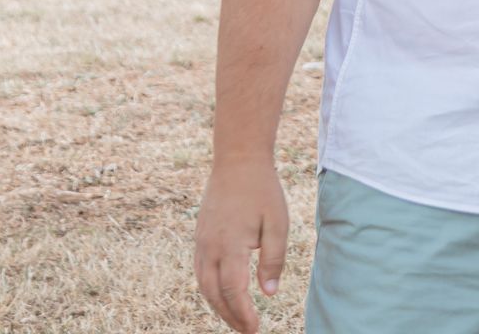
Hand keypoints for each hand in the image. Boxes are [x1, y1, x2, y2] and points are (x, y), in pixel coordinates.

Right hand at [194, 158, 289, 332]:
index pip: (233, 291)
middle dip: (230, 316)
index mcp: (230, 246)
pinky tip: (223, 295)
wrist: (237, 162)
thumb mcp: (278, 223)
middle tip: (248, 330)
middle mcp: (209, 249)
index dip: (243, 314)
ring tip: (237, 319)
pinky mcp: (200, 238)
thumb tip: (269, 293)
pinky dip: (211, 289)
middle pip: (215, 294)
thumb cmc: (263, 191)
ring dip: (218, 306)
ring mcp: (201, 244)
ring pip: (204, 286)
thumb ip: (273, 260)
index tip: (255, 329)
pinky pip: (201, 272)